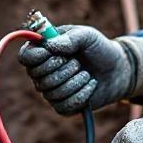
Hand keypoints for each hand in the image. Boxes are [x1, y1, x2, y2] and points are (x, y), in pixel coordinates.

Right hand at [18, 25, 142, 114]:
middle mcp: (42, 72)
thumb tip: (50, 46)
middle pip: (37, 76)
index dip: (36, 56)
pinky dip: (81, 94)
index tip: (51, 51)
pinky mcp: (63, 106)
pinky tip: (90, 85)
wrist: (118, 70)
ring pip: (52, 92)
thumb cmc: (99, 49)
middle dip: (61, 68)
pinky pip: (64, 105)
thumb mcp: (87, 36)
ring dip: (74, 81)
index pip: (25, 57)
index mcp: (43, 51)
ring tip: (87, 74)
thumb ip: (70, 38)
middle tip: (76, 61)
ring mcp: (51, 91)